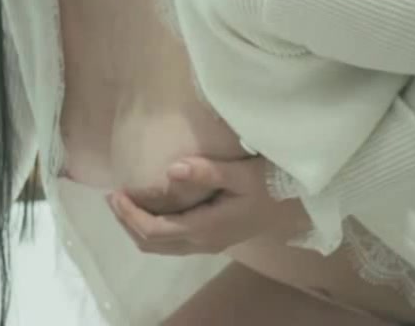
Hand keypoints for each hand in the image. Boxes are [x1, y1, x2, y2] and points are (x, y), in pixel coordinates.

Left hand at [106, 155, 306, 255]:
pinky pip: (173, 241)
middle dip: (127, 223)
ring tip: (124, 202)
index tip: (115, 193)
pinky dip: (153, 228)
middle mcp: (204, 242)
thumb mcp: (242, 173)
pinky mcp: (214, 237)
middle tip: (112, 198)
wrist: (302, 201)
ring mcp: (209, 243)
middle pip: (152, 244)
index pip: (155, 230)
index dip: (130, 215)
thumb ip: (207, 172)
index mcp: (206, 229)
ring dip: (138, 227)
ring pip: (162, 246)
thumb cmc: (273, 183)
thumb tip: (170, 169)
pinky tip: (152, 208)